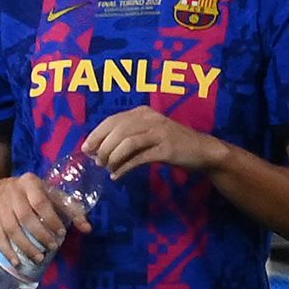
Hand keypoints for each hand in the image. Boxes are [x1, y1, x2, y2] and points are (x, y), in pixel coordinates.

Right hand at [0, 171, 77, 264]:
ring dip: (24, 246)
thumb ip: (72, 210)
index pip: (40, 202)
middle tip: (52, 248)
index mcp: (29, 182)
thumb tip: (87, 229)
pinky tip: (17, 262)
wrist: (5, 188)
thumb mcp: (54, 196)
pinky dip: (7, 250)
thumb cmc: (37, 194)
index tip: (62, 233)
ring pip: (10, 228)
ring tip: (38, 258)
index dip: (51, 219)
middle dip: (39, 235)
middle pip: (24, 217)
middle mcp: (11, 192)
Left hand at [81, 106, 220, 177]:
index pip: (112, 120)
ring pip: (127, 143)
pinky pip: (139, 158)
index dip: (96, 135)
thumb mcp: (146, 134)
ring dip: (112, 158)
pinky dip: (124, 168)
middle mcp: (150, 119)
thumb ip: (125, 138)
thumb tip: (96, 151)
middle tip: (98, 162)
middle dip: (103, 148)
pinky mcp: (166, 149)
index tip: (86, 149)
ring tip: (108, 169)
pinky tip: (117, 175)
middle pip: (117, 131)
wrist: (202, 151)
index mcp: (142, 113)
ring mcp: (160, 133)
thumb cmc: (170, 143)